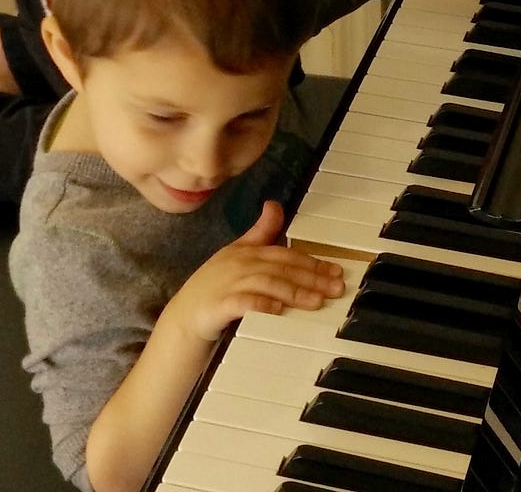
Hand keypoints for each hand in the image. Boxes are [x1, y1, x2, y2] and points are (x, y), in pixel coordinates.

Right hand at [164, 201, 343, 342]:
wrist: (184, 316)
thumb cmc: (213, 287)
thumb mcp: (237, 253)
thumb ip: (259, 233)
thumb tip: (275, 205)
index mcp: (246, 251)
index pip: (285, 254)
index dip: (312, 261)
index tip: (335, 270)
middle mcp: (240, 264)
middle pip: (282, 268)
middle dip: (312, 277)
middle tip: (336, 287)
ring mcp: (230, 283)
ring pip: (269, 284)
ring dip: (296, 292)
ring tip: (317, 301)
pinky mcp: (221, 305)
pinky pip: (245, 302)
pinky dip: (263, 304)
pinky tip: (279, 310)